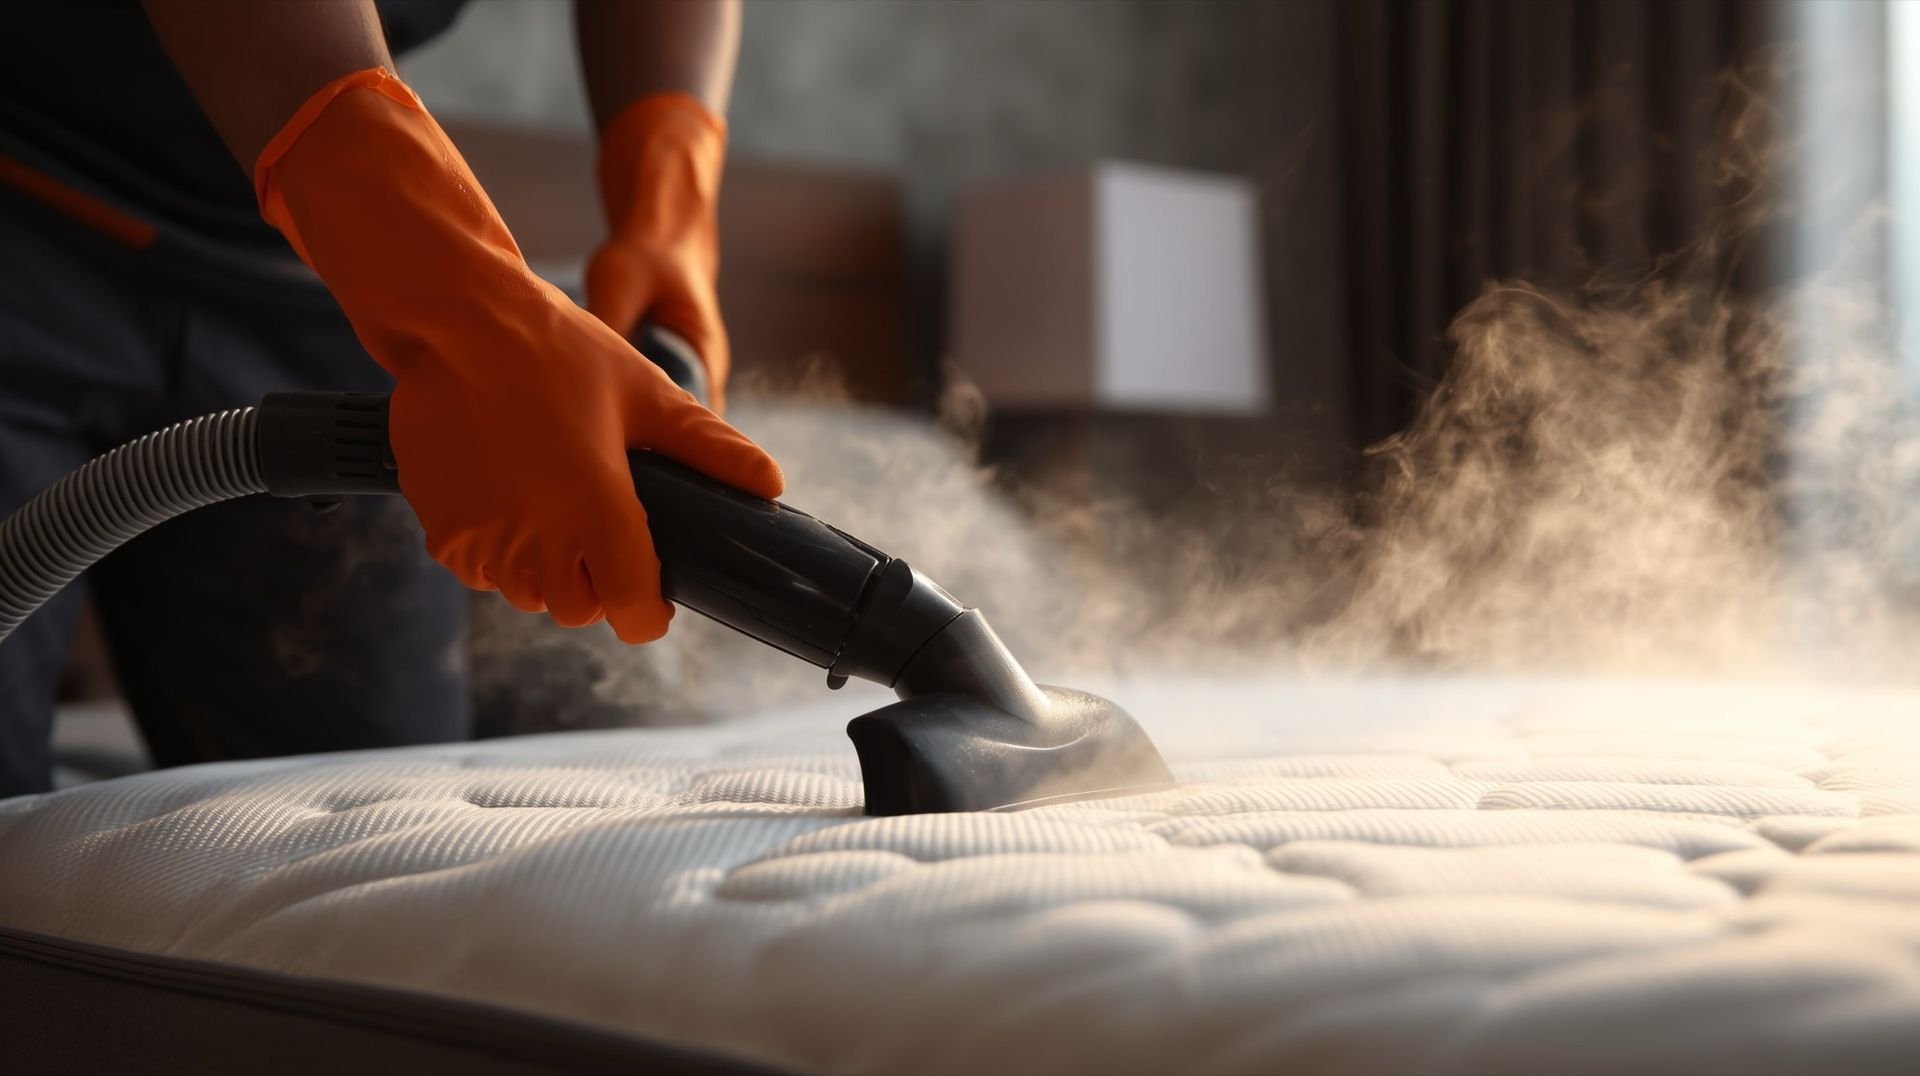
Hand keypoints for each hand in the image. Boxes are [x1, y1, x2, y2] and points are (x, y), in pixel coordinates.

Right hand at [255, 69, 781, 641]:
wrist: (456, 322)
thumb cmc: (558, 352)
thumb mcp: (648, 394)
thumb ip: (710, 448)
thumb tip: (771, 483)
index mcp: (598, 511)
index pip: (631, 613)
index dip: (648, 609)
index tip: (652, 588)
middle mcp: (538, 538)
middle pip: (577, 609)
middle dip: (595, 582)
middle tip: (598, 524)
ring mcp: (484, 539)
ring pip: (525, 592)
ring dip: (544, 566)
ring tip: (551, 501)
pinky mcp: (442, 532)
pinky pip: (480, 568)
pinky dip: (497, 548)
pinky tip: (506, 493)